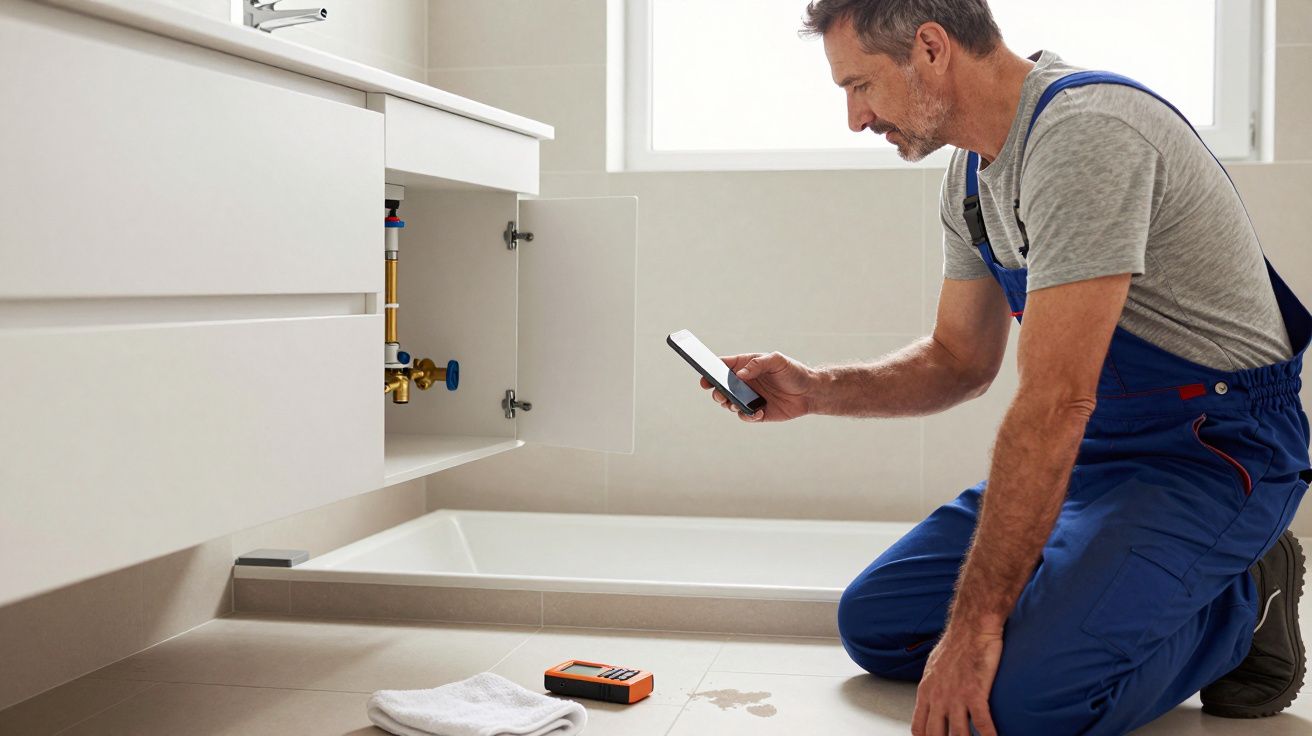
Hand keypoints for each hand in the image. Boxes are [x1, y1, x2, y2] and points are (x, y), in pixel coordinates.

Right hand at [700, 352, 815, 422]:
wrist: (810, 392)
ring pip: (729, 403)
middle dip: (716, 392)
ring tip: (734, 404)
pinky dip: (747, 415)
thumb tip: (739, 375)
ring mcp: (749, 398)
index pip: (723, 367)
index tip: (705, 378)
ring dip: (728, 404)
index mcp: (746, 366)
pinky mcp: (757, 412)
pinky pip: (745, 416)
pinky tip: (758, 412)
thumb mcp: (777, 360)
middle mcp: (744, 382)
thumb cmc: (793, 372)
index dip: (710, 371)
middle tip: (720, 395)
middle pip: (721, 387)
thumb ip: (758, 364)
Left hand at [912, 626, 1002, 735]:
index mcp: (926, 692)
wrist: (971, 627)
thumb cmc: (956, 644)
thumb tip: (933, 698)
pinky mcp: (975, 693)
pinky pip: (982, 724)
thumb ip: (932, 687)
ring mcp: (955, 697)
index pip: (919, 728)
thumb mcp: (933, 667)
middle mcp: (938, 698)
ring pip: (959, 735)